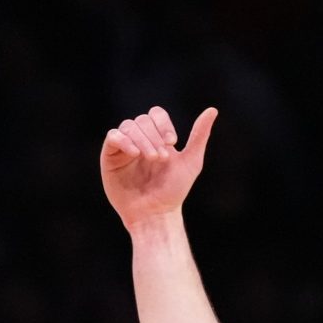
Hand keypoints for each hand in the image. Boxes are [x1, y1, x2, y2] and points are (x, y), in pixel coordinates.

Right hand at [100, 106, 217, 229]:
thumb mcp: (191, 162)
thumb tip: (213, 110)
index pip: (156, 114)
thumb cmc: (173, 191)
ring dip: (142, 140)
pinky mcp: (110, 156)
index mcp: (158, 138)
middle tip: (163, 158)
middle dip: (154, 136)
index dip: (163, 123)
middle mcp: (140, 140)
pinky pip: (113, 137)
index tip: (172, 142)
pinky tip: (134, 153)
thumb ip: (199, 136)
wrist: (156, 213)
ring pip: (128, 126)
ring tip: (152, 158)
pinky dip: (124, 140)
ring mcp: (124, 147)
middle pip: (142, 120)